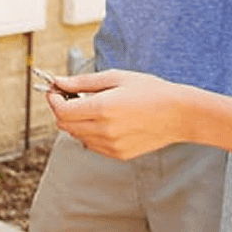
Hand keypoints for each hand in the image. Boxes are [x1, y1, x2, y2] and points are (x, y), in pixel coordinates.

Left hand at [44, 69, 189, 159]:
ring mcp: (111, 146)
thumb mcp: (115, 77)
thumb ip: (83, 82)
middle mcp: (104, 131)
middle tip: (69, 94)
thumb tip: (59, 81)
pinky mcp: (118, 154)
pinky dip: (89, 132)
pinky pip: (92, 144)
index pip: (62, 110)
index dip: (53, 99)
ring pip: (77, 136)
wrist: (178, 114)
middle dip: (61, 109)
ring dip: (75, 121)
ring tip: (90, 106)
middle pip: (65, 125)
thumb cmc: (150, 91)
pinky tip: (103, 120)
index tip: (55, 89)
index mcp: (102, 109)